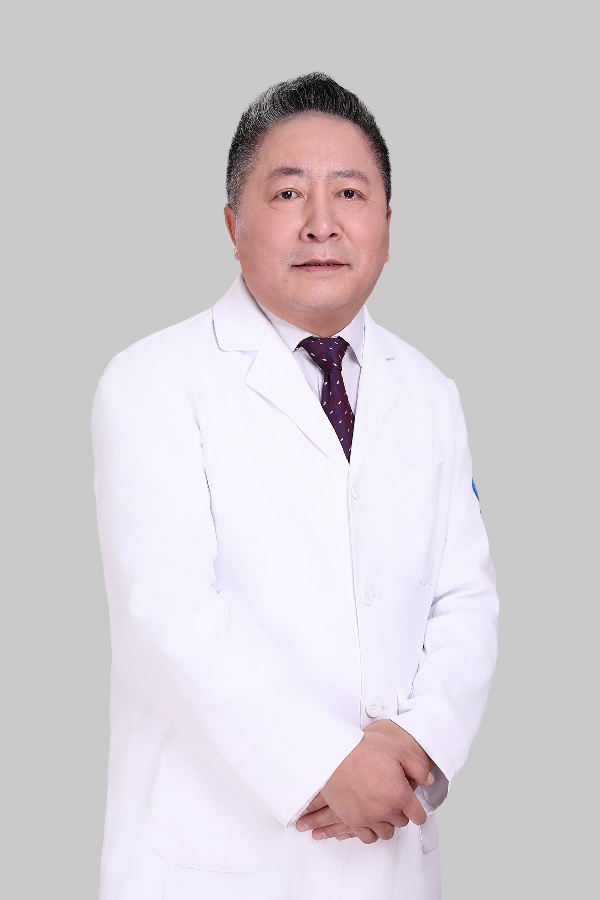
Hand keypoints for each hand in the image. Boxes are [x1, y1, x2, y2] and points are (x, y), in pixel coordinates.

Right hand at [296, 730, 432, 843]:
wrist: (334, 754)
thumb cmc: (363, 750)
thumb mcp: (397, 751)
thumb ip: (418, 767)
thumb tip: (428, 780)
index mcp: (400, 794)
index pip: (418, 815)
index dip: (417, 811)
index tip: (414, 808)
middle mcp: (385, 810)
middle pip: (401, 822)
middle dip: (400, 812)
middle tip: (393, 798)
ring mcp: (368, 817)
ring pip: (386, 832)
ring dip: (386, 822)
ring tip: (382, 810)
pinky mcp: (352, 820)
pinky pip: (368, 837)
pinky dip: (371, 831)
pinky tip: (370, 820)